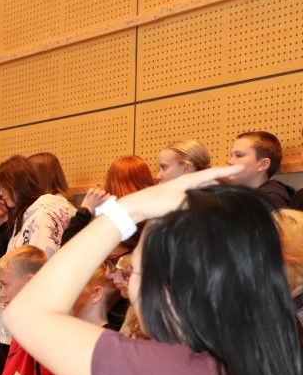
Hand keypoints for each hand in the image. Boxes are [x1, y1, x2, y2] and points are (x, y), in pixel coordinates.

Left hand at [80, 187, 108, 212]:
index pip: (106, 196)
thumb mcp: (98, 211)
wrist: (84, 211)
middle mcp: (97, 198)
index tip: (108, 194)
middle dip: (103, 192)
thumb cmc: (91, 212)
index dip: (107, 195)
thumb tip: (102, 210)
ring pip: (97, 190)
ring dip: (97, 191)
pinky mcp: (88, 195)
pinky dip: (91, 190)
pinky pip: (90, 190)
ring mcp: (92, 196)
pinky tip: (91, 191)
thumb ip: (100, 208)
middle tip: (101, 194)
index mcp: (100, 202)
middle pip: (103, 191)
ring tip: (96, 192)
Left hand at [116, 164, 240, 221]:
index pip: (212, 173)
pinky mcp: (171, 199)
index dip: (227, 171)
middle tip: (236, 179)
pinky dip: (202, 196)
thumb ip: (195, 201)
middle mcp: (183, 183)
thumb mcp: (178, 202)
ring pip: (200, 187)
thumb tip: (209, 205)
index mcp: (187, 180)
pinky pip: (193, 195)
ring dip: (212, 188)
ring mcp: (177, 190)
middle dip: (222, 178)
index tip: (242, 167)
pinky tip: (204, 202)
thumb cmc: (154, 203)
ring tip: (224, 191)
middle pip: (207, 178)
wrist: (133, 208)